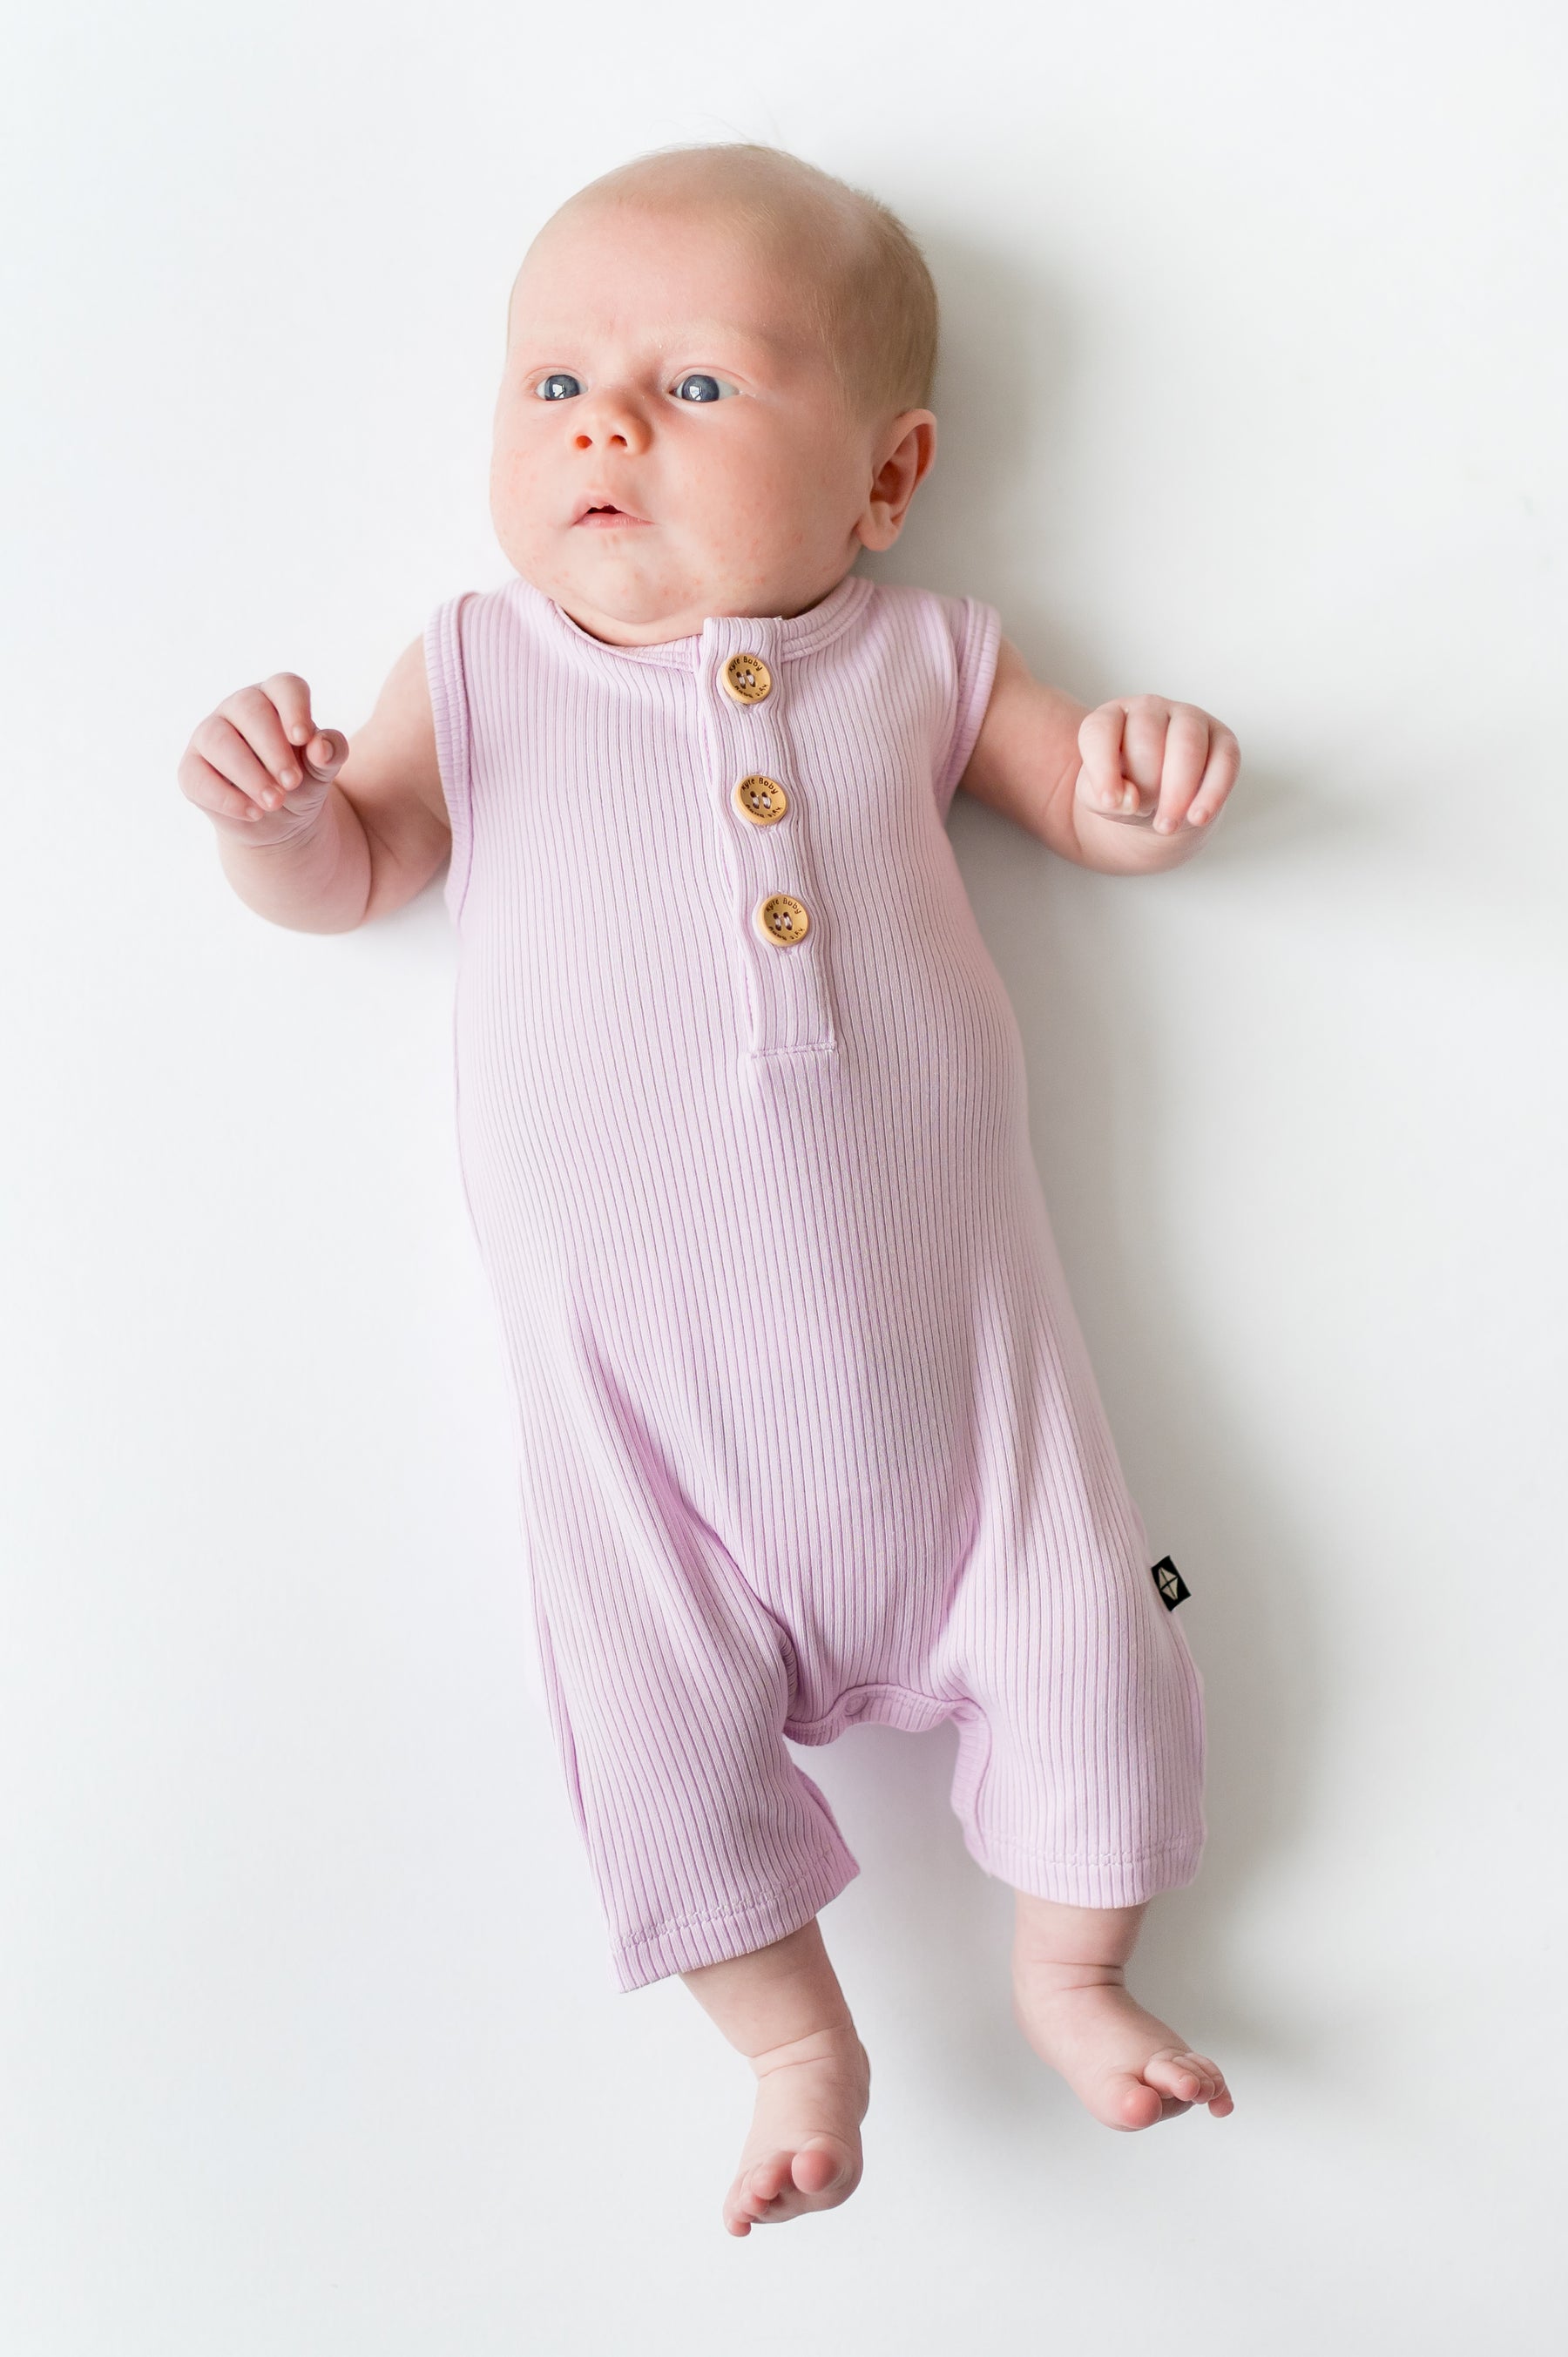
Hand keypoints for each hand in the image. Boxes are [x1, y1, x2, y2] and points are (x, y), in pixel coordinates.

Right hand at [179, 672, 348, 842]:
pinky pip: (198, 777)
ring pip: (218, 741)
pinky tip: (253, 813)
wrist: (282, 822)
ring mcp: (209, 736)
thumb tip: (321, 747)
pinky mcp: (192, 769)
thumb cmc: (302, 782)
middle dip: (272, 748)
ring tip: (275, 802)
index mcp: (275, 699)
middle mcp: (238, 709)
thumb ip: (331, 752)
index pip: (284, 686)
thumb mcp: (323, 770)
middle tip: (292, 782)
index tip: (303, 738)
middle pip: (249, 709)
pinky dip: (226, 798)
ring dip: (249, 773)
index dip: (294, 708)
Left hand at [1075, 696, 1239, 835]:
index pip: (1101, 730)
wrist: (1157, 803)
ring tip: (1166, 825)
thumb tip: (1129, 799)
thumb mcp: (1098, 798)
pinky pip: (1224, 761)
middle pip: (1146, 739)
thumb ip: (1100, 797)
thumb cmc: (1124, 791)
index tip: (1109, 802)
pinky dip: (1212, 793)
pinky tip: (1198, 818)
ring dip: (1177, 790)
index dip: (1103, 767)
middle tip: (1143, 812)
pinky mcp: (1223, 740)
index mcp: (1112, 717)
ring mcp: (1189, 719)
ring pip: (1187, 744)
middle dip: (1144, 783)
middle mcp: (1150, 709)